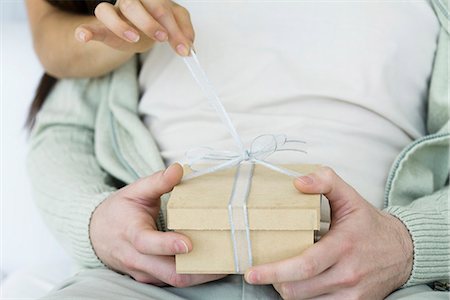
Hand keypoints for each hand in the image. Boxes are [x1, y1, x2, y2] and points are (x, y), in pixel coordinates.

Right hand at [75, 0, 193, 55]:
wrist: (136, 31)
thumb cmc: (155, 24)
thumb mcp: (174, 25)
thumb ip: (184, 32)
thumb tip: (189, 46)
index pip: (162, 7)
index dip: (174, 28)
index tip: (183, 48)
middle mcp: (130, 0)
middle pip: (134, 4)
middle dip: (149, 22)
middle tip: (162, 38)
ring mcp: (114, 12)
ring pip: (107, 10)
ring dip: (120, 26)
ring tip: (133, 39)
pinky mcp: (102, 27)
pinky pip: (90, 25)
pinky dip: (86, 31)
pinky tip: (83, 36)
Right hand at [90, 163, 224, 286]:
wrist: (97, 234)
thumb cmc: (119, 211)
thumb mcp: (135, 191)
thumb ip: (157, 181)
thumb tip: (178, 169)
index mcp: (131, 232)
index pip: (147, 243)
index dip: (167, 244)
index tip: (188, 243)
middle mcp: (137, 258)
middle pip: (168, 272)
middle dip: (197, 269)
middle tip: (224, 259)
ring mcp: (144, 271)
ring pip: (174, 280)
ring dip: (200, 275)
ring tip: (225, 263)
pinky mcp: (151, 278)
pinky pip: (173, 281)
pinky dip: (193, 275)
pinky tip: (212, 265)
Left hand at [244, 167, 413, 298]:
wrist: (403, 251)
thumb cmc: (369, 224)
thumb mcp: (349, 196)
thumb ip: (325, 181)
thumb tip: (298, 181)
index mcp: (342, 246)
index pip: (303, 266)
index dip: (274, 272)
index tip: (252, 273)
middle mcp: (347, 273)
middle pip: (297, 289)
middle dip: (276, 281)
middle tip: (266, 270)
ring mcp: (352, 293)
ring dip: (289, 289)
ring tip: (286, 274)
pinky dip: (305, 297)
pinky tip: (304, 284)